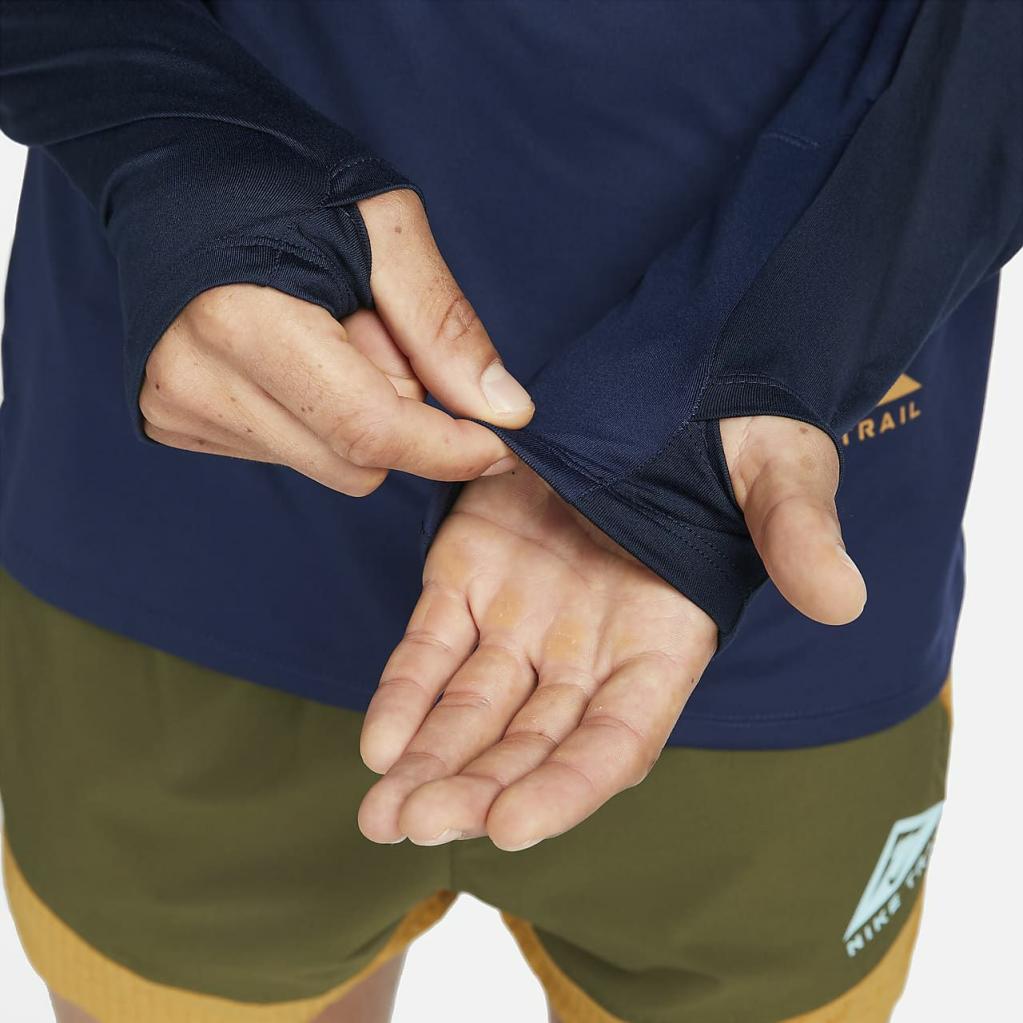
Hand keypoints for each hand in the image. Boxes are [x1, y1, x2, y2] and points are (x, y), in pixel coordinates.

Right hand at [139, 190, 532, 493]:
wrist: (169, 164)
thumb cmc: (278, 178)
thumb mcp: (384, 227)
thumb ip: (444, 326)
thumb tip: (506, 413)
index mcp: (241, 321)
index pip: (368, 433)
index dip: (448, 449)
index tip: (500, 441)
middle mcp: (193, 381)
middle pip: (355, 463)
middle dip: (398, 410)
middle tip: (377, 328)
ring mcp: (175, 408)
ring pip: (327, 465)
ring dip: (355, 413)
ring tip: (326, 331)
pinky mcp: (172, 422)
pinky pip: (288, 454)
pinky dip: (314, 415)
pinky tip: (293, 354)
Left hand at [358, 415, 864, 849]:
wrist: (668, 388)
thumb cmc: (739, 438)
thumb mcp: (781, 473)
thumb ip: (799, 532)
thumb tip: (841, 597)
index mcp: (665, 642)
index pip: (620, 737)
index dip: (570, 785)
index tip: (513, 824)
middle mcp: (590, 650)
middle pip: (532, 743)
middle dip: (478, 788)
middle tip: (418, 826)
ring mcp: (525, 616)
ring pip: (473, 708)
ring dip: (431, 761)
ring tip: (385, 813)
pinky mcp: (469, 573)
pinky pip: (432, 645)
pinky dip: (404, 692)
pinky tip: (377, 744)